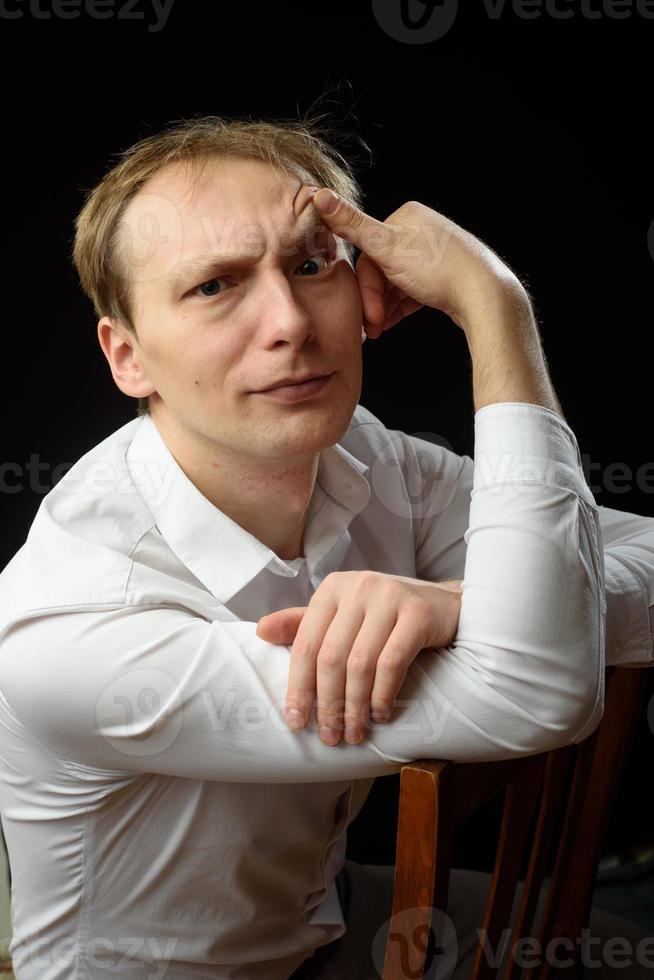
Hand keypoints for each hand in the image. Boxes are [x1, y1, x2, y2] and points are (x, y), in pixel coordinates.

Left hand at [255, 572, 462, 745]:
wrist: (443, 606)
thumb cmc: (386, 616)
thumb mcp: (343, 615)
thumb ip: (303, 624)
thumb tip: (260, 632)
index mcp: (333, 589)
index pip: (305, 643)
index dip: (298, 686)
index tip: (296, 722)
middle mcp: (358, 587)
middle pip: (331, 657)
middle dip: (327, 703)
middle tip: (330, 736)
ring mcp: (389, 597)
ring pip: (360, 663)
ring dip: (355, 706)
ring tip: (354, 733)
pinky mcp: (417, 613)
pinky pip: (393, 662)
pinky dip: (383, 694)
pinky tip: (381, 714)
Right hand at [310, 187, 522, 337]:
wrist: (484, 296)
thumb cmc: (439, 270)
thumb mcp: (387, 247)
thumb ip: (352, 225)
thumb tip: (319, 196)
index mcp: (406, 217)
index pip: (370, 252)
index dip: (365, 287)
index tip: (368, 314)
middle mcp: (422, 231)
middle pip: (383, 269)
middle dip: (375, 300)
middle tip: (373, 327)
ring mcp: (435, 254)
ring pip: (397, 283)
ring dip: (385, 308)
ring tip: (381, 330)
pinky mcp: (444, 276)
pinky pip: (413, 292)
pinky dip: (401, 308)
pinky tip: (394, 323)